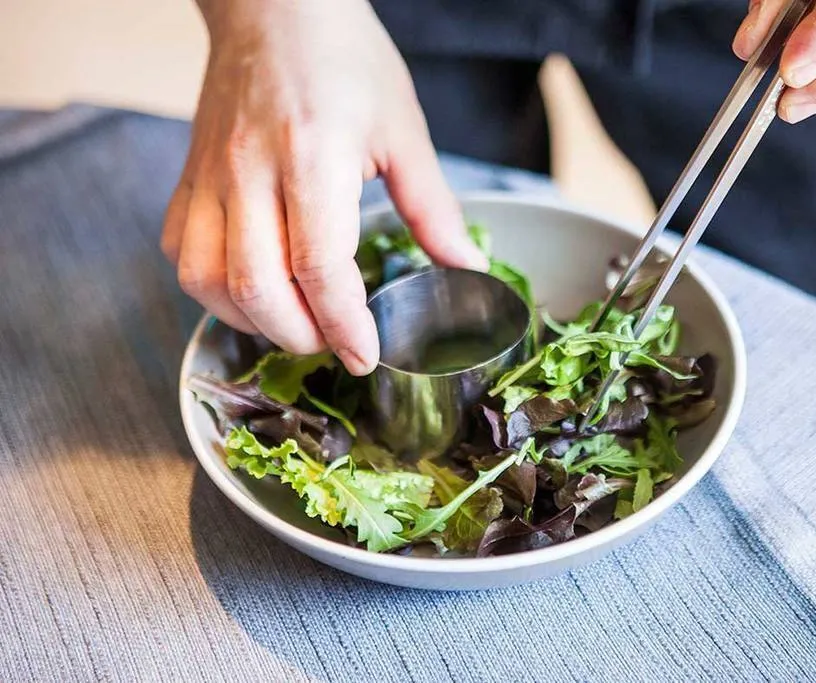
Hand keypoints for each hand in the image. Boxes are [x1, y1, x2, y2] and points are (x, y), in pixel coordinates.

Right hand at [162, 0, 486, 374]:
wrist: (275, 6)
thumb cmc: (345, 59)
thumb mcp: (404, 129)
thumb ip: (433, 208)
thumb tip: (467, 265)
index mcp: (314, 157)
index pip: (320, 267)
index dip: (344, 325)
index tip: (365, 355)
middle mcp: (251, 170)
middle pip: (257, 287)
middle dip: (300, 335)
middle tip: (334, 344)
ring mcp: (211, 174)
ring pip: (205, 279)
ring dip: (249, 320)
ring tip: (292, 322)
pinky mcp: (189, 176)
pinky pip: (180, 250)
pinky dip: (209, 287)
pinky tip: (248, 287)